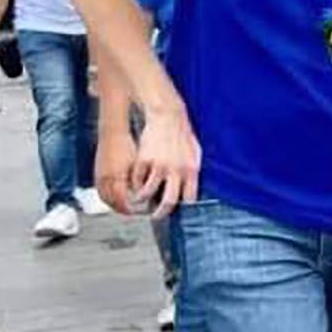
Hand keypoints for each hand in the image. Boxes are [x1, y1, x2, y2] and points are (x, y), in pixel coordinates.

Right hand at [95, 123, 137, 214]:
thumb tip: (141, 195)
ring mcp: (99, 177)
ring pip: (104, 198)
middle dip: (121, 209)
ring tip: (123, 206)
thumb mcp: (135, 165)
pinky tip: (115, 195)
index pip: (122, 201)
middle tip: (131, 211)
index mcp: (116, 178)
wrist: (112, 133)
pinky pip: (100, 191)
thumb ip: (136, 181)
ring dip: (113, 204)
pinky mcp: (96, 173)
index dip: (130, 209)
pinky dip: (107, 197)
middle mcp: (105, 180)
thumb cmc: (126, 146)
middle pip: (112, 202)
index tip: (138, 211)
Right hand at [131, 99, 202, 219]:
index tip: (177, 209)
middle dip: (161, 213)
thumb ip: (194, 168)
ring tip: (139, 200)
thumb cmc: (182, 132)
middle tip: (156, 217)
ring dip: (142, 199)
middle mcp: (176, 170)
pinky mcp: (144, 160)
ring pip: (149, 192)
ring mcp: (159, 166)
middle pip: (169, 201)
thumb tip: (195, 183)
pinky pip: (137, 179)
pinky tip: (135, 184)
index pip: (189, 197)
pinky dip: (135, 184)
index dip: (183, 205)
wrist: (167, 115)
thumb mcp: (196, 151)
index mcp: (191, 170)